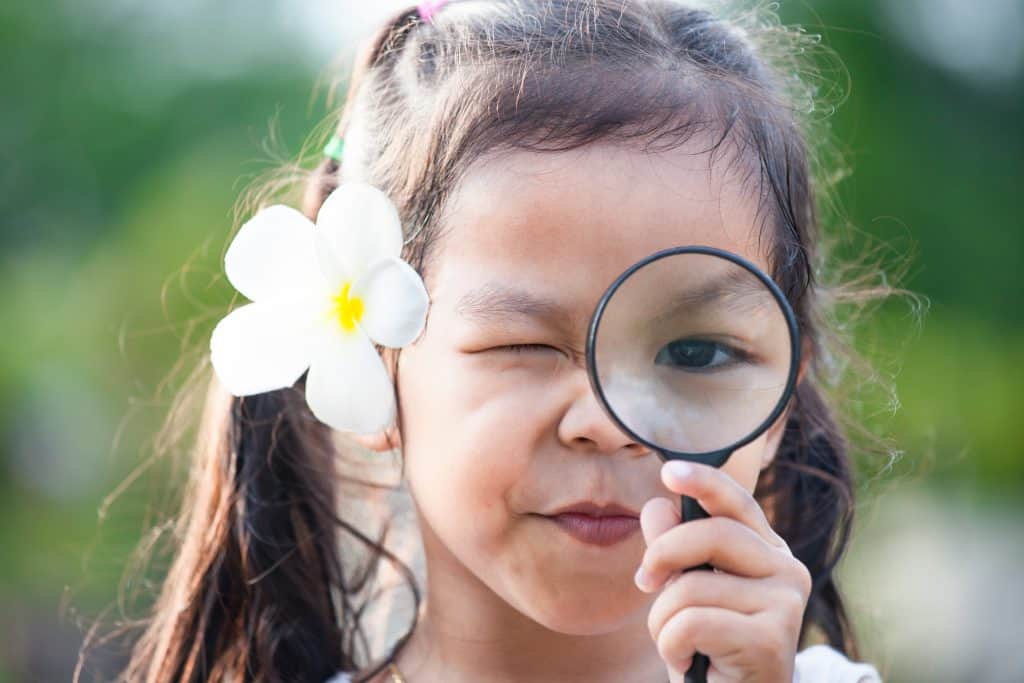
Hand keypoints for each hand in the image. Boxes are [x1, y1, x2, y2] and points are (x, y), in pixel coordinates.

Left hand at [635, 461, 811, 682]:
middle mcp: (787, 570)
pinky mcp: (772, 639)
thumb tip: (657, 506)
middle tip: (645, 583)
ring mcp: (786, 604)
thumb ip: (674, 550)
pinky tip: (689, 661)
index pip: (736, 502)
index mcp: (767, 551)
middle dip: (662, 556)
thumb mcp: (684, 593)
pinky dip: (671, 645)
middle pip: (709, 535)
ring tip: (679, 643)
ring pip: (691, 586)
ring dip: (663, 620)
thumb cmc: (710, 650)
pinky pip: (690, 623)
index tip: (668, 472)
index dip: (704, 482)